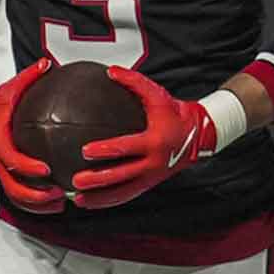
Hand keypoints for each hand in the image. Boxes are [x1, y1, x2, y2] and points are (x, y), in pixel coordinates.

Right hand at [0, 59, 63, 213]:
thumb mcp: (9, 89)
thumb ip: (29, 77)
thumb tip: (47, 63)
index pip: (12, 159)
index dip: (28, 167)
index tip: (47, 170)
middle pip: (13, 186)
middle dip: (36, 194)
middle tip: (60, 193)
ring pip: (15, 195)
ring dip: (37, 204)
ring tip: (61, 203)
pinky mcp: (4, 174)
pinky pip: (17, 194)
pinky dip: (33, 203)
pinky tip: (54, 203)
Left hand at [71, 67, 217, 208]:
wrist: (198, 135)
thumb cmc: (174, 113)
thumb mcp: (157, 95)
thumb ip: (134, 82)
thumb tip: (109, 71)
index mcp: (154, 141)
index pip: (127, 148)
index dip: (106, 150)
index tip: (85, 151)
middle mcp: (153, 163)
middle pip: (121, 175)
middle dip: (97, 179)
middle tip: (75, 180)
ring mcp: (152, 177)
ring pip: (122, 192)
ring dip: (99, 197)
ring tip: (77, 199)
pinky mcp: (150, 184)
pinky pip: (126, 196)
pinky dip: (108, 201)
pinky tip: (89, 202)